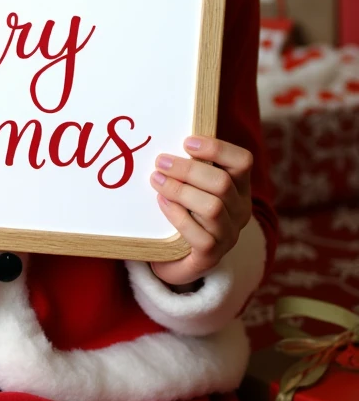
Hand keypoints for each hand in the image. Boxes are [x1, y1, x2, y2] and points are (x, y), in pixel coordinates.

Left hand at [148, 136, 252, 287]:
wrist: (177, 258)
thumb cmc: (185, 211)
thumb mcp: (193, 185)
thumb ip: (189, 166)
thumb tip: (165, 142)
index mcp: (240, 187)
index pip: (243, 161)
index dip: (217, 148)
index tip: (186, 142)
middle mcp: (240, 210)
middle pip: (222, 183)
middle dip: (189, 169)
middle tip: (161, 162)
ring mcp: (228, 234)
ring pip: (212, 207)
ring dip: (180, 190)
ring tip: (156, 180)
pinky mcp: (212, 255)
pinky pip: (199, 235)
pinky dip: (178, 215)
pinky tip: (162, 203)